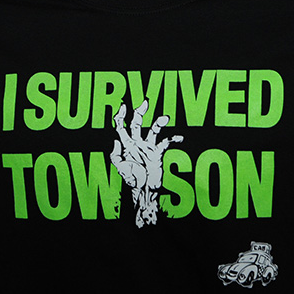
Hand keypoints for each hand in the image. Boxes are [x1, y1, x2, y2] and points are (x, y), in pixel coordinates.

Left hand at [109, 99, 182, 227]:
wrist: (143, 190)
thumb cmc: (131, 180)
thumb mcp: (120, 168)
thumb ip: (115, 155)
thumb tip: (116, 140)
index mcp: (126, 145)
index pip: (121, 126)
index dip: (121, 116)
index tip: (123, 106)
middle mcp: (137, 142)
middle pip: (137, 123)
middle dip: (139, 112)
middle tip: (145, 103)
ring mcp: (147, 147)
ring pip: (153, 130)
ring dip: (159, 123)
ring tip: (165, 118)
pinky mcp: (157, 153)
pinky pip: (165, 143)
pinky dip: (172, 139)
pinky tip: (178, 137)